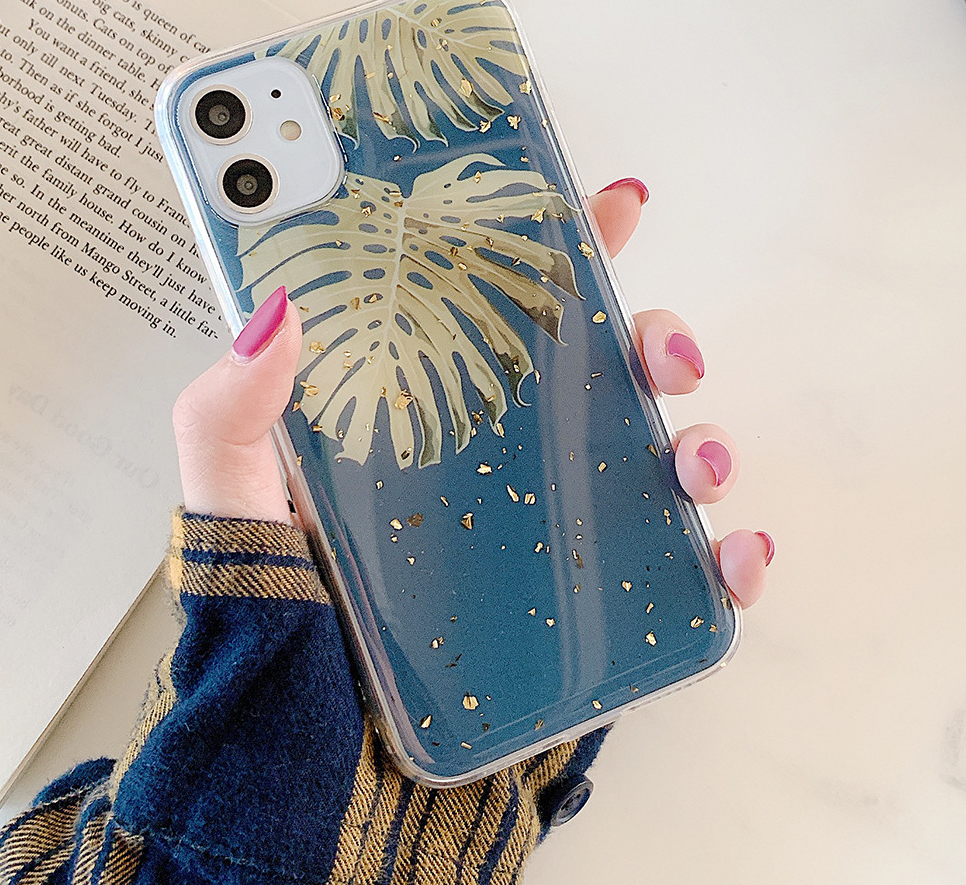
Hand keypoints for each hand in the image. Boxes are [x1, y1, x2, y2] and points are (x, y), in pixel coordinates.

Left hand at [173, 176, 771, 606]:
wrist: (310, 758)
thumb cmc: (273, 622)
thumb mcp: (235, 506)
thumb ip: (230, 415)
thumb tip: (275, 310)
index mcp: (433, 415)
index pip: (506, 313)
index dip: (566, 250)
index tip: (613, 207)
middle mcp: (504, 464)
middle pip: (609, 376)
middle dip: (657, 344)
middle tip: (660, 355)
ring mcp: (554, 536)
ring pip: (660, 464)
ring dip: (702, 444)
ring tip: (692, 462)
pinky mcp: (588, 614)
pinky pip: (680, 578)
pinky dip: (727, 561)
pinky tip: (734, 556)